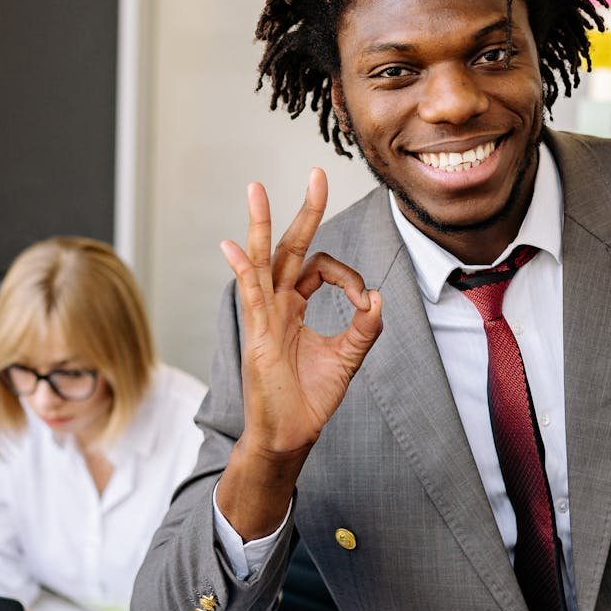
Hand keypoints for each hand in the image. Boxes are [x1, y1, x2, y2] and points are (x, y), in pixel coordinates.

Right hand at [216, 169, 381, 537]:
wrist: (289, 436)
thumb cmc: (309, 400)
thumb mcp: (347, 358)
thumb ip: (364, 327)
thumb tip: (376, 295)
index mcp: (295, 306)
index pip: (320, 268)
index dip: (348, 275)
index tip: (363, 300)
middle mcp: (277, 304)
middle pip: (290, 247)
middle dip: (304, 210)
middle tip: (317, 174)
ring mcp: (264, 316)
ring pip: (262, 261)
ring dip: (262, 225)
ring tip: (256, 189)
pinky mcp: (258, 334)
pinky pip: (250, 296)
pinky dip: (243, 272)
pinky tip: (233, 248)